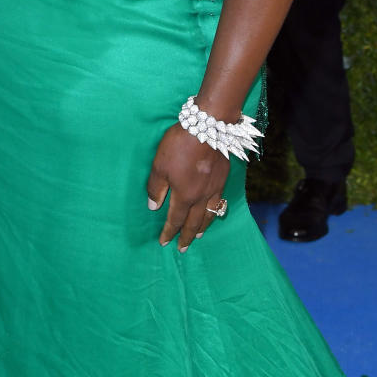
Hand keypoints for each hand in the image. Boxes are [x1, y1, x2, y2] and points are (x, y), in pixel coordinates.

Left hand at [146, 124, 228, 251]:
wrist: (208, 127)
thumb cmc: (179, 145)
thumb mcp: (159, 165)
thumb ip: (155, 188)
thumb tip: (153, 206)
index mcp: (184, 195)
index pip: (175, 219)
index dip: (169, 232)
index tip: (164, 242)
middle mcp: (201, 196)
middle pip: (194, 222)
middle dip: (187, 236)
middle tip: (183, 248)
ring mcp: (214, 188)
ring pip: (209, 215)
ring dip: (202, 227)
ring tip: (199, 236)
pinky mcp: (223, 178)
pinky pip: (219, 203)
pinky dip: (215, 213)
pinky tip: (213, 212)